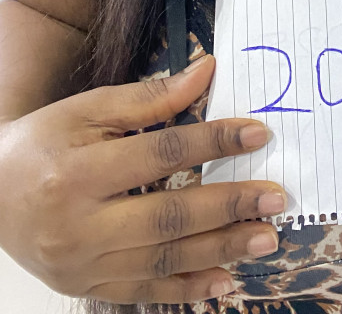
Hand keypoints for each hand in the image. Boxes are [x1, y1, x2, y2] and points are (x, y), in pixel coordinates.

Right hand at [0, 54, 287, 302]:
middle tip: (276, 197)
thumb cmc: (43, 143)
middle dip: (229, 206)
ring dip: (220, 250)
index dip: (214, 141)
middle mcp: (77, 225)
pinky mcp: (84, 288)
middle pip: (168, 216)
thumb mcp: (88, 109)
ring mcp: (80, 265)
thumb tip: (207, 73)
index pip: (162, 155)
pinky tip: (224, 280)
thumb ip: (149, 98)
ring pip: (161, 260)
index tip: (258, 133)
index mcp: (77, 172)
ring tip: (265, 237)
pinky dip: (186, 288)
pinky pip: (143, 291)